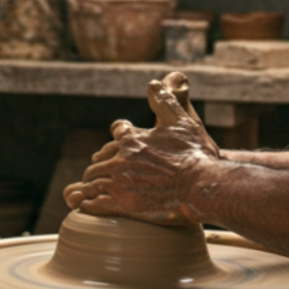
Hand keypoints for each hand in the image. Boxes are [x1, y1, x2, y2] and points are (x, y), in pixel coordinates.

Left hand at [63, 76, 220, 224]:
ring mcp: (120, 181)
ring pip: (93, 180)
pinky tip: (87, 205)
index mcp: (132, 137)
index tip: (120, 140)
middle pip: (100, 158)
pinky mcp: (122, 203)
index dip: (119, 134)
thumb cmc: (194, 154)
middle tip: (102, 169)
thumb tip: (153, 83)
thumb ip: (165, 101)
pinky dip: (89, 203)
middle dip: (102, 162)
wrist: (202, 185)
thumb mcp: (181, 121)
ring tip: (90, 189)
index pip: (117, 131)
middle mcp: (121, 157)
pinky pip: (95, 203)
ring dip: (92, 183)